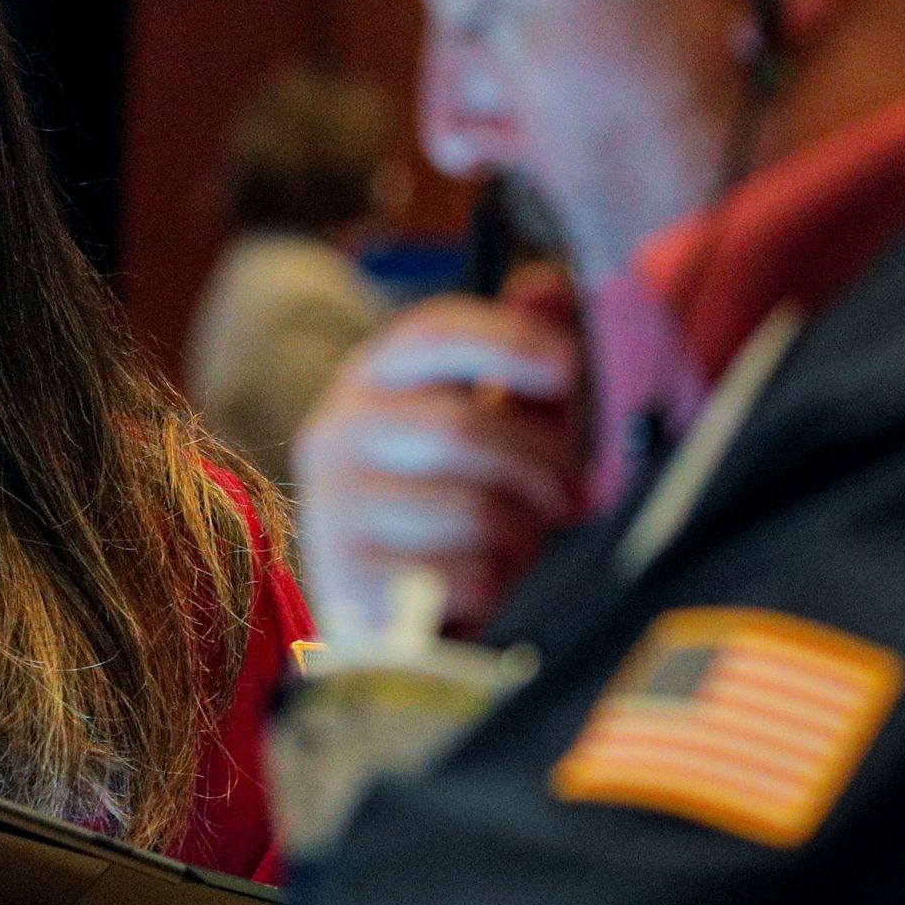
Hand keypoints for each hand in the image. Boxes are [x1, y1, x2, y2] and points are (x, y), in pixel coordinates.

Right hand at [292, 265, 584, 632]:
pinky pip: (463, 575)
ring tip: (508, 547)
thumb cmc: (449, 512)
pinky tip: (474, 589)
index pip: (432, 332)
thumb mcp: (489, 430)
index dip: (508, 337)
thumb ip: (520, 365)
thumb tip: (551, 282)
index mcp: (369, 382)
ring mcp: (334, 507)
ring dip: (520, 537)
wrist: (384, 622)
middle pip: (465, 426)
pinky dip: (492, 587)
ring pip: (473, 509)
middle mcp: (336, 433)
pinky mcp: (349, 580)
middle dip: (541, 466)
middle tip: (570, 496)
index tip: (568, 363)